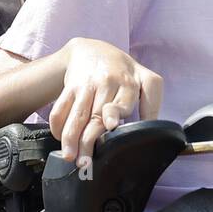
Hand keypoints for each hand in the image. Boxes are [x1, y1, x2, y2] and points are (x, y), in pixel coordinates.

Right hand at [49, 37, 162, 165]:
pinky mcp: (71, 85)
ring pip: (77, 113)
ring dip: (71, 136)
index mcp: (130, 83)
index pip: (123, 99)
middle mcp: (108, 82)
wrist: (93, 49)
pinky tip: (60, 139)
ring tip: (69, 156)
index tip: (111, 125)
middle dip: (89, 138)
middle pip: (97, 114)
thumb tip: (154, 133)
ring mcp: (87, 84)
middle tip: (85, 162)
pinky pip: (61, 107)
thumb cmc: (124, 72)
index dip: (115, 111)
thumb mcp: (145, 80)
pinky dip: (58, 124)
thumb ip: (152, 104)